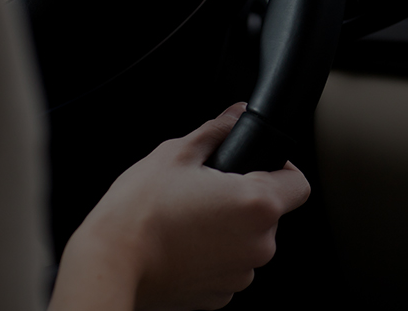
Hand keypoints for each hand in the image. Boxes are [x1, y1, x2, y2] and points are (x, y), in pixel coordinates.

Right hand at [48, 103, 310, 310]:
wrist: (109, 264)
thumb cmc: (139, 213)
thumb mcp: (176, 154)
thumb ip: (216, 130)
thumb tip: (235, 114)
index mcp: (257, 204)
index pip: (298, 183)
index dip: (281, 169)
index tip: (259, 166)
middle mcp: (258, 244)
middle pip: (269, 213)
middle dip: (244, 199)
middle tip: (207, 190)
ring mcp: (240, 274)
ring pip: (247, 241)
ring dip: (228, 229)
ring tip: (188, 218)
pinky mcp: (220, 295)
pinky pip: (228, 266)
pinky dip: (213, 255)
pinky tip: (182, 244)